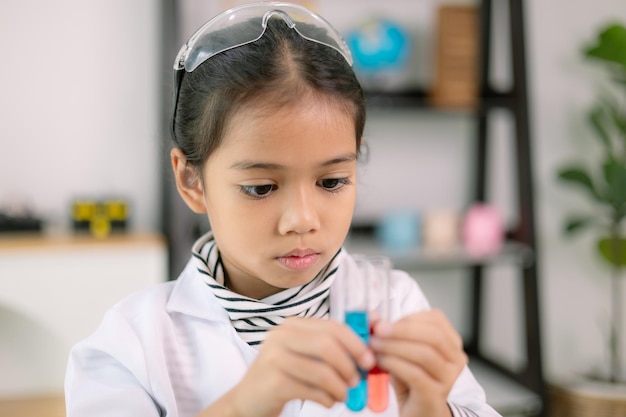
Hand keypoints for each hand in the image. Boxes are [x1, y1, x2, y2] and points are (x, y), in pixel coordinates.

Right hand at [223, 317, 374, 416]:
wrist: (249, 401)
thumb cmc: (285, 376)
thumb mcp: (306, 355)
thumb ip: (332, 345)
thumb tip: (372, 327)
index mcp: (292, 325)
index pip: (331, 326)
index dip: (355, 342)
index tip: (370, 359)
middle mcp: (280, 336)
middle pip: (327, 344)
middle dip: (349, 364)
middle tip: (357, 381)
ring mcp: (274, 357)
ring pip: (322, 370)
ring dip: (340, 387)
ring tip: (342, 396)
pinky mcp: (273, 381)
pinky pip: (311, 390)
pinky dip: (327, 398)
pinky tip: (328, 401)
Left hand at [370, 309, 467, 416]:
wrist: (418, 412)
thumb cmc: (409, 379)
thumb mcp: (400, 352)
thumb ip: (389, 334)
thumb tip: (373, 318)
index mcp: (450, 342)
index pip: (436, 319)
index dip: (409, 318)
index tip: (386, 321)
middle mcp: (455, 358)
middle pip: (433, 335)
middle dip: (402, 330)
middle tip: (378, 330)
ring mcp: (448, 378)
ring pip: (425, 354)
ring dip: (395, 347)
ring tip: (375, 346)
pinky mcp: (436, 395)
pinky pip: (416, 374)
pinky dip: (395, 364)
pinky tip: (380, 362)